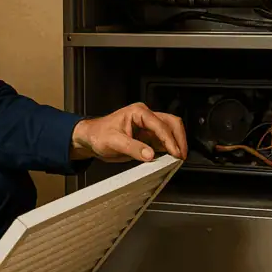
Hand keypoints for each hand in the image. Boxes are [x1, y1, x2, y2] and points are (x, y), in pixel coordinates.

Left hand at [70, 102, 187, 162]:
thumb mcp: (113, 141)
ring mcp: (148, 128)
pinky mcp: (148, 138)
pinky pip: (163, 142)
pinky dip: (169, 149)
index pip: (160, 124)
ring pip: (170, 131)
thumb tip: (149, 154)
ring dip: (176, 143)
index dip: (169, 139)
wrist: (91, 139)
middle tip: (181, 155)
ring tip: (178, 158)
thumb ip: (132, 148)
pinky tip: (170, 159)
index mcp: (138, 112)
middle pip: (171, 123)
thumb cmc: (98, 134)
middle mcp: (146, 117)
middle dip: (179, 138)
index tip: (175, 152)